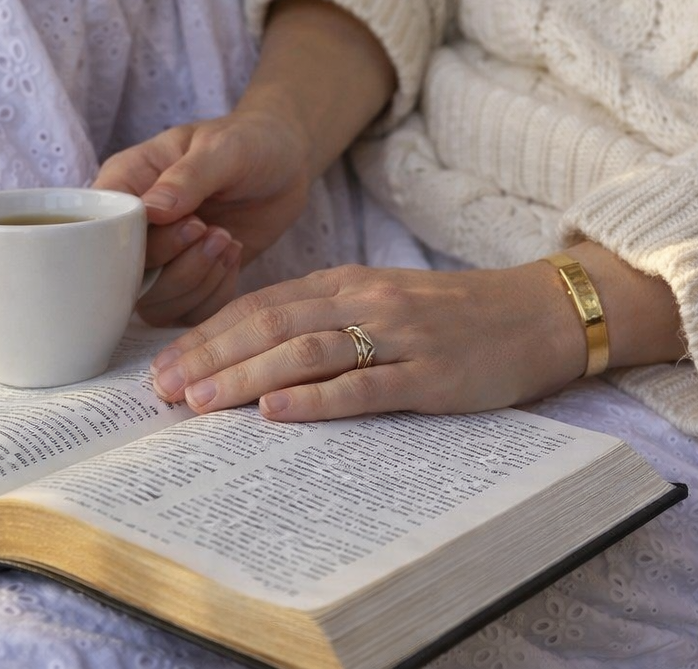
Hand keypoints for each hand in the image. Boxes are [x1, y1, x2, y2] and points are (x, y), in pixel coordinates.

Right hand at [93, 107, 316, 324]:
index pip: (99, 230)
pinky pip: (189, 313)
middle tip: (213, 230)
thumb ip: (186, 177)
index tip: (190, 221)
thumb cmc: (248, 142)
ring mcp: (162, 258)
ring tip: (226, 241)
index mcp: (126, 183)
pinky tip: (234, 255)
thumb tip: (151, 211)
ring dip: (196, 281)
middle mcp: (135, 227)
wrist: (287, 161)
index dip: (137, 242)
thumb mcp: (221, 149)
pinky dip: (215, 295)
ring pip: (155, 304)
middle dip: (176, 263)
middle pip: (125, 276)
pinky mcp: (191, 279)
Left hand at [147, 262, 588, 419]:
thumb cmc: (452, 316)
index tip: (163, 366)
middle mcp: (363, 301)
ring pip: (304, 352)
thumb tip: (254, 353)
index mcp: (347, 283)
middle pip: (269, 326)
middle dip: (209, 358)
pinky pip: (362, 386)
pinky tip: (273, 414)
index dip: (206, 335)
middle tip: (161, 390)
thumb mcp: (381, 301)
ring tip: (198, 403)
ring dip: (244, 377)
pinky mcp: (428, 375)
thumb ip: (324, 317)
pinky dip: (314, 400)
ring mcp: (396, 337)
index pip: (260, 305)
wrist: (536, 315)